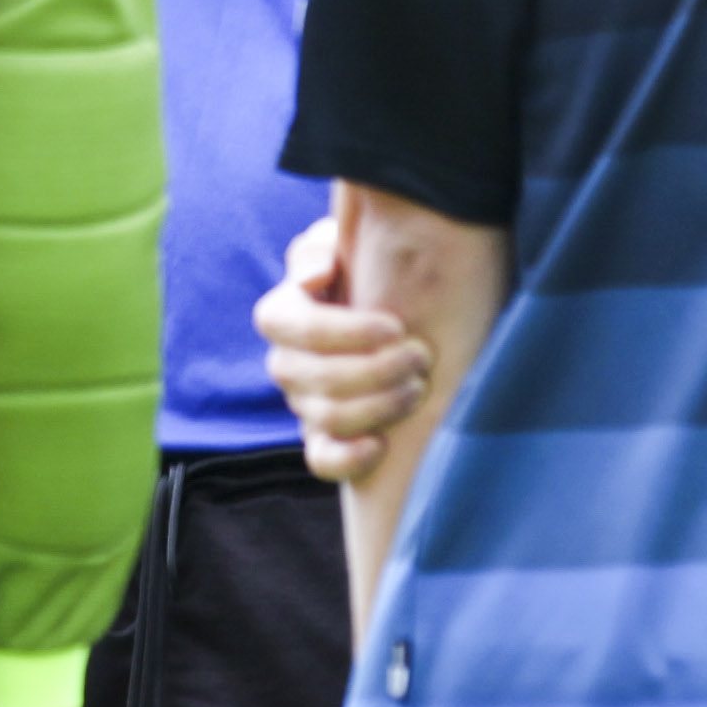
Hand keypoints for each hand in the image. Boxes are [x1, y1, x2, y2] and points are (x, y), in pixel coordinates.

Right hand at [259, 210, 430, 485]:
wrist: (403, 319)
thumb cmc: (375, 273)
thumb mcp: (348, 245)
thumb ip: (321, 246)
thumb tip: (314, 276)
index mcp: (284, 315)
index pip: (290, 326)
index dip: (342, 330)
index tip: (395, 326)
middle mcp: (287, 363)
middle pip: (313, 376)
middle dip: (374, 370)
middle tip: (422, 358)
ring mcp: (304, 405)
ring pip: (325, 417)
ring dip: (376, 406)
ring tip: (418, 388)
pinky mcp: (325, 441)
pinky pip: (322, 461)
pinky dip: (348, 457)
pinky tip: (381, 444)